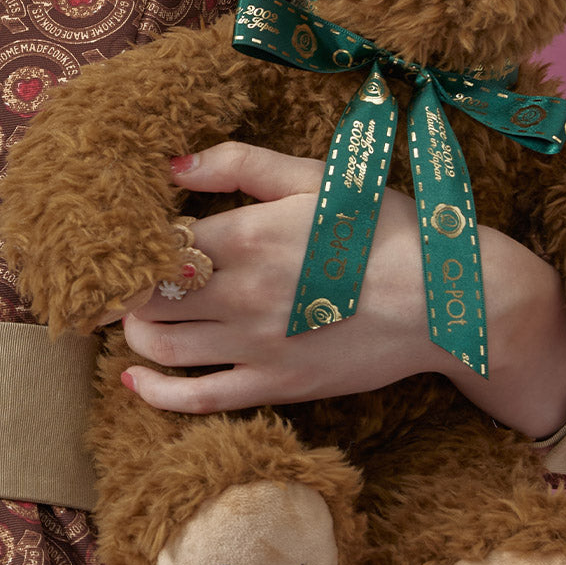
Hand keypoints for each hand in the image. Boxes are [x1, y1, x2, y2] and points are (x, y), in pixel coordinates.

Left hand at [120, 142, 565, 436]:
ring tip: (137, 315)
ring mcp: (254, 348)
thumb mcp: (318, 178)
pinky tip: (134, 381)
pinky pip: (195, 399)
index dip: (133, 242)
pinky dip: (153, 393)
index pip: (157, 244)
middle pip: (146, 298)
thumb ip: (240, 165)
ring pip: (159, 348)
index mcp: (249, 236)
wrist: (443, 300)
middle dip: (125, 287)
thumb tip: (172, 165)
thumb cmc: (385, 229)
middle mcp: (240, 296)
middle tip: (122, 278)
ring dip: (134, 332)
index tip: (128, 239)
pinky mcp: (274, 386)